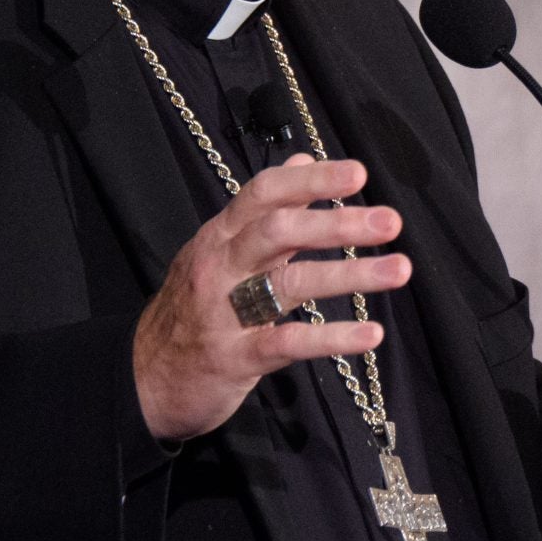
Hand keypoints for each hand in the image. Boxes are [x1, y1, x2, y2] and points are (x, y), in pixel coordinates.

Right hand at [132, 154, 411, 441]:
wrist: (142, 380)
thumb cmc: (193, 308)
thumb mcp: (220, 251)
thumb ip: (265, 208)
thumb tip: (302, 160)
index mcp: (220, 236)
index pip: (263, 193)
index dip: (310, 180)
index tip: (359, 173)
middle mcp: (220, 266)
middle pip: (278, 232)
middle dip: (336, 223)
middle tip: (389, 221)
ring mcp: (223, 313)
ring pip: (288, 284)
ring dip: (349, 275)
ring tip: (399, 270)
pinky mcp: (234, 358)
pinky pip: (286, 344)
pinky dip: (330, 338)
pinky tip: (371, 333)